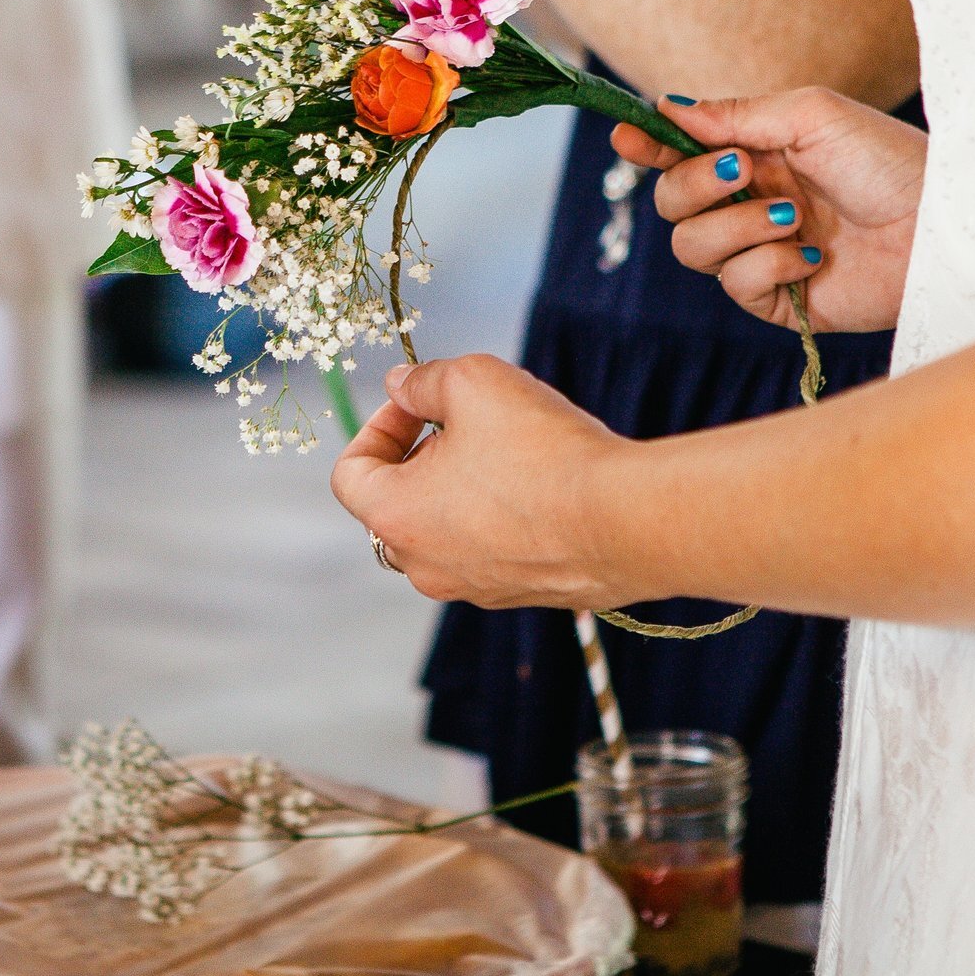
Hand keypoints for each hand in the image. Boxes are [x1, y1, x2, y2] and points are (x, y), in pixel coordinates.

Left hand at [333, 357, 633, 607]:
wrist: (624, 522)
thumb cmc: (542, 452)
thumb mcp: (473, 382)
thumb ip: (424, 381)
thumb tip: (402, 384)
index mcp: (395, 517)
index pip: (349, 475)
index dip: (377, 426)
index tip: (417, 404)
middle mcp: (425, 564)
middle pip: (396, 506)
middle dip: (420, 459)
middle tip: (464, 425)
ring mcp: (472, 587)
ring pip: (446, 530)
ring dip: (462, 488)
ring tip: (509, 450)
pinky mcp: (519, 594)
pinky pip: (490, 551)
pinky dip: (501, 518)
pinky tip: (543, 484)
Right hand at [611, 89, 926, 334]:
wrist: (942, 224)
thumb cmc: (891, 160)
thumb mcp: (813, 115)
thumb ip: (737, 114)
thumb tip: (669, 107)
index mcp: (756, 156)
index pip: (682, 153)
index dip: (648, 145)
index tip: (626, 134)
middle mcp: (751, 204)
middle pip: (671, 204)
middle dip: (694, 184)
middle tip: (743, 168)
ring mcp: (762, 253)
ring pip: (692, 248)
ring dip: (736, 226)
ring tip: (793, 216)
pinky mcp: (780, 299)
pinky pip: (735, 286)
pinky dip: (767, 265)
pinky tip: (811, 256)